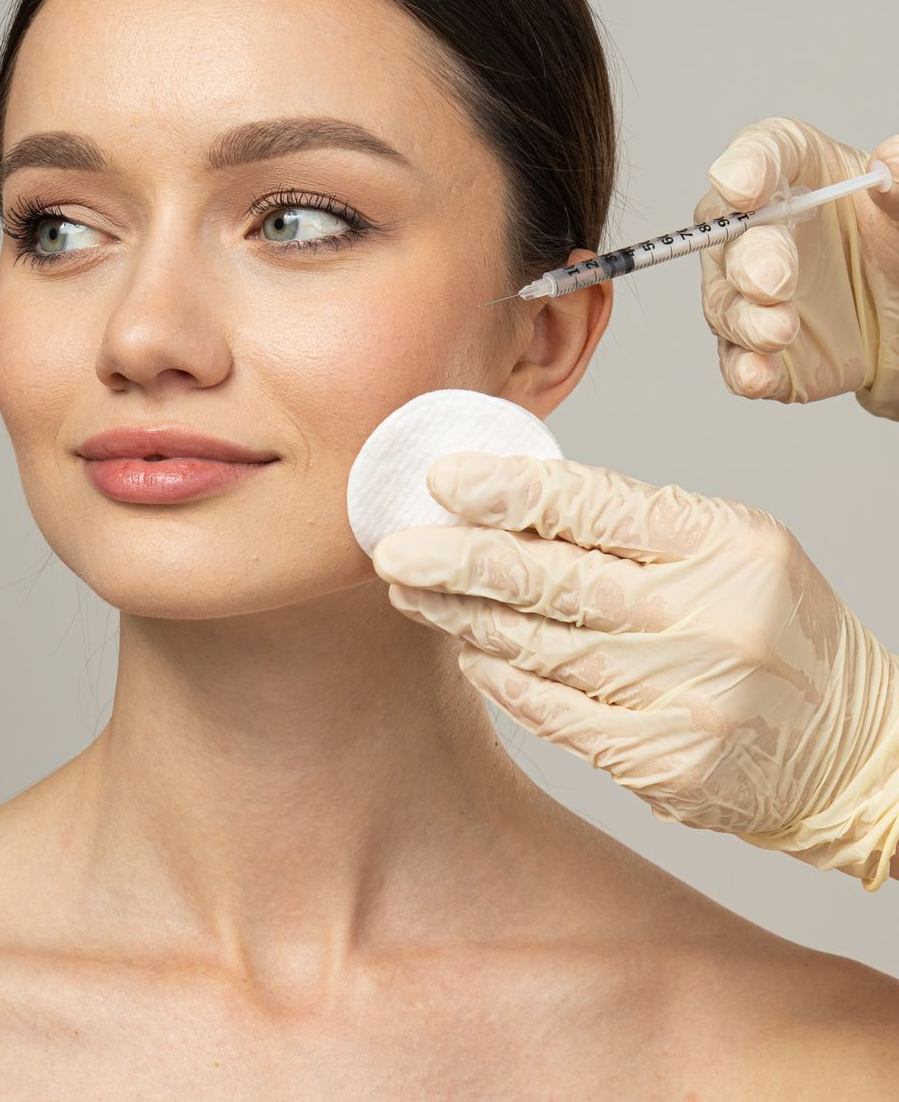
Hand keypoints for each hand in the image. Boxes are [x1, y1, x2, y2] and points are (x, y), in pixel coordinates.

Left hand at [370, 451, 898, 890]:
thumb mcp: (736, 553)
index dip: (509, 492)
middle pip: (554, 580)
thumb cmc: (778, 634)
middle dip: (458, 560)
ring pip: (541, 646)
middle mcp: (711, 618)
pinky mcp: (667, 762)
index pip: (598, 506)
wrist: (860, 756)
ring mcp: (688, 696)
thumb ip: (636, 528)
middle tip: (392, 548)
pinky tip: (470, 654)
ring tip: (411, 592)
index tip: (443, 481)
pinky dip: (505, 680)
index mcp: (729, 546)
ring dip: (463, 618)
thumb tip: (508, 499)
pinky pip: (557, 713)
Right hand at [694, 117, 898, 418]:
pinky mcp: (755, 347)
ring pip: (724, 301)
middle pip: (729, 232)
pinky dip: (744, 368)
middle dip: (747, 258)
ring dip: (745, 318)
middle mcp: (761, 228)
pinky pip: (736, 359)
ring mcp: (749, 292)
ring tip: (780, 331)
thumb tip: (892, 158)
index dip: (744, 166)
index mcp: (798, 175)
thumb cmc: (897, 250)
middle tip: (773, 280)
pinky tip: (757, 372)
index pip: (760, 152)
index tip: (744, 187)